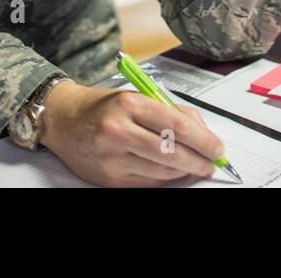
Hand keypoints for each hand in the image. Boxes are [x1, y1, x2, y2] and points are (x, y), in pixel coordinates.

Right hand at [40, 81, 224, 186]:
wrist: (63, 120)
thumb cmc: (104, 107)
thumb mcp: (137, 97)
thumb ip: (171, 112)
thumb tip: (203, 133)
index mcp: (129, 105)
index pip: (176, 125)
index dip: (204, 140)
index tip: (218, 148)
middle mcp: (118, 131)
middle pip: (171, 152)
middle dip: (199, 160)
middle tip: (212, 162)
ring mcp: (111, 158)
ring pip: (161, 171)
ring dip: (184, 172)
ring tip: (196, 166)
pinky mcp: (108, 178)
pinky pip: (147, 183)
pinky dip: (165, 179)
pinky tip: (173, 173)